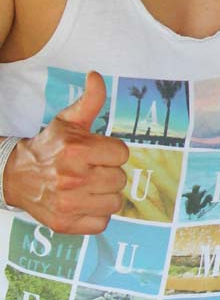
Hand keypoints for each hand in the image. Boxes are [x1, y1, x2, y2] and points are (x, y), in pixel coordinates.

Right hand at [5, 71, 128, 232]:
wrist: (17, 175)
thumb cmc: (49, 146)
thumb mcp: (68, 120)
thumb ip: (90, 100)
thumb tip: (95, 75)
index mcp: (78, 150)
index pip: (122, 154)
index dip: (112, 152)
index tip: (99, 152)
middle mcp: (74, 179)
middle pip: (120, 179)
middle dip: (108, 172)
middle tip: (92, 169)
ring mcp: (69, 204)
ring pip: (115, 202)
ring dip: (105, 195)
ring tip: (89, 186)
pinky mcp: (66, 224)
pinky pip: (102, 223)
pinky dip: (96, 215)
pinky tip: (84, 202)